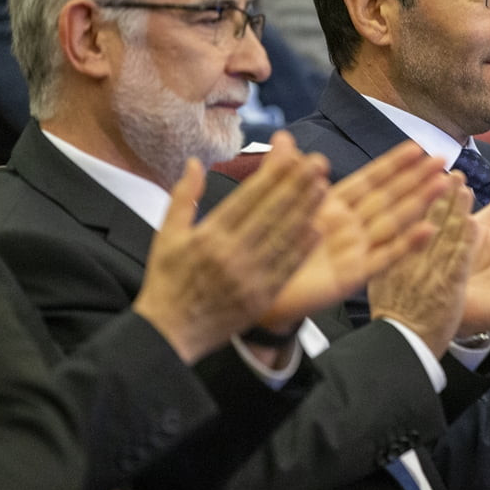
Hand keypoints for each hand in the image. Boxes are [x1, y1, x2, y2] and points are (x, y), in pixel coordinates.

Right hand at [134, 131, 328, 363]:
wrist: (169, 333)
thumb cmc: (167, 281)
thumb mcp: (166, 235)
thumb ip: (183, 196)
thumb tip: (195, 162)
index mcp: (207, 235)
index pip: (247, 197)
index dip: (272, 175)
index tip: (292, 155)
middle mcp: (230, 253)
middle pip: (270, 212)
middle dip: (296, 185)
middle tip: (319, 163)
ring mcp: (248, 276)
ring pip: (283, 237)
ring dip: (306, 211)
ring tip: (324, 187)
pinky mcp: (261, 296)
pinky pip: (286, 268)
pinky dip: (302, 248)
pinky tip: (317, 229)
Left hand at [257, 140, 449, 330]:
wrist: (256, 294)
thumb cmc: (267, 249)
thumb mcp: (272, 204)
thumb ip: (282, 171)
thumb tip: (283, 136)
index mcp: (332, 206)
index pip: (369, 180)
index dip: (393, 164)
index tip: (417, 147)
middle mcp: (350, 226)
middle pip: (389, 198)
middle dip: (417, 179)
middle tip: (443, 160)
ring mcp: (355, 250)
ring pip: (394, 222)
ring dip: (420, 203)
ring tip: (444, 185)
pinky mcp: (354, 275)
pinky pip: (385, 258)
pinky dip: (408, 245)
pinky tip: (429, 229)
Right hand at [368, 175, 476, 358]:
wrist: (402, 345)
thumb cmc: (394, 311)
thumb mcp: (381, 276)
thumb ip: (390, 247)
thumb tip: (394, 222)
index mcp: (385, 254)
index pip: (400, 215)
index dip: (413, 191)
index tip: (422, 172)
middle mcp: (403, 259)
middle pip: (420, 218)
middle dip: (433, 191)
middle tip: (442, 166)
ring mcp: (425, 272)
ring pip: (441, 234)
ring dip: (453, 207)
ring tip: (461, 184)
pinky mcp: (445, 287)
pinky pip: (457, 259)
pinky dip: (465, 239)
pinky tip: (472, 221)